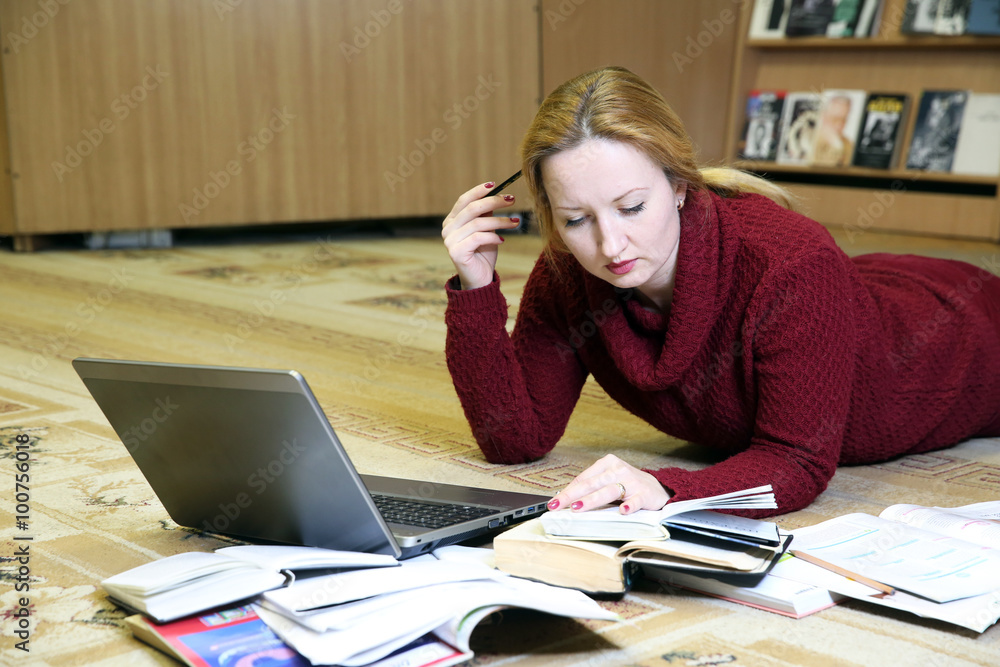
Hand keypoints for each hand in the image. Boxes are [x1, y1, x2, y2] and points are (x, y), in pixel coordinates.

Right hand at [441, 181, 520, 289]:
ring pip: (477, 223)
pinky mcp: (456, 252)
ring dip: (499, 221)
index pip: (464, 200)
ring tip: (515, 222)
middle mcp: (448, 229)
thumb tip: (498, 195)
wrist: (480, 279)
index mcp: (452, 220)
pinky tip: (503, 239)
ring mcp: (449, 240)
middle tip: (511, 200)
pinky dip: (493, 237)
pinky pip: (478, 238)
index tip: (495, 184)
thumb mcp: (487, 230)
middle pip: (472, 209)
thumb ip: (487, 214)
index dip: (478, 191)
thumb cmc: (484, 253)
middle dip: (493, 202)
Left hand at [546, 454, 670, 514]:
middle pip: (591, 484)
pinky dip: (630, 505)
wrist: (658, 488)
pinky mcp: (645, 493)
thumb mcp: (608, 481)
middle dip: (571, 495)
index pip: (583, 479)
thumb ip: (591, 487)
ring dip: (592, 500)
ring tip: (578, 507)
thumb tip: (566, 499)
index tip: (554, 502)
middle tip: (557, 505)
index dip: (567, 491)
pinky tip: (623, 511)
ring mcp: (632, 481)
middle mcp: (617, 470)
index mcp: (606, 464)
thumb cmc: (628, 485)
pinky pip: (635, 500)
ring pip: (608, 491)